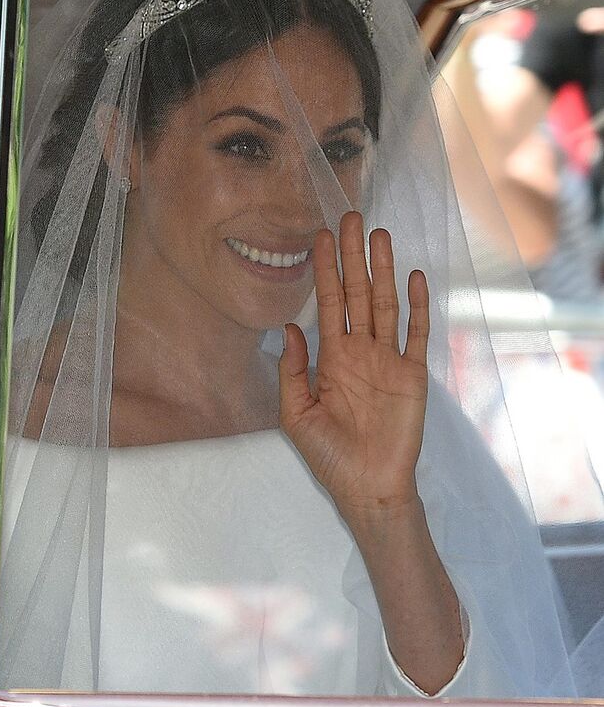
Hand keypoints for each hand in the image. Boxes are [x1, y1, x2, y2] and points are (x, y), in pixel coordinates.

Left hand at [279, 211, 428, 522]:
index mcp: (331, 357)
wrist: (368, 488)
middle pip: (358, 293)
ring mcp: (388, 360)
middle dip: (353, 256)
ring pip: (386, 304)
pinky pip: (416, 334)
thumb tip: (289, 328)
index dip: (325, 270)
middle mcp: (360, 350)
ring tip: (379, 236)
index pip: (328, 303)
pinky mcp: (413, 375)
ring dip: (383, 270)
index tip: (319, 236)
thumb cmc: (330, 457)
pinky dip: (417, 306)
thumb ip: (293, 371)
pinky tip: (414, 277)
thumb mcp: (297, 414)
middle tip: (350, 217)